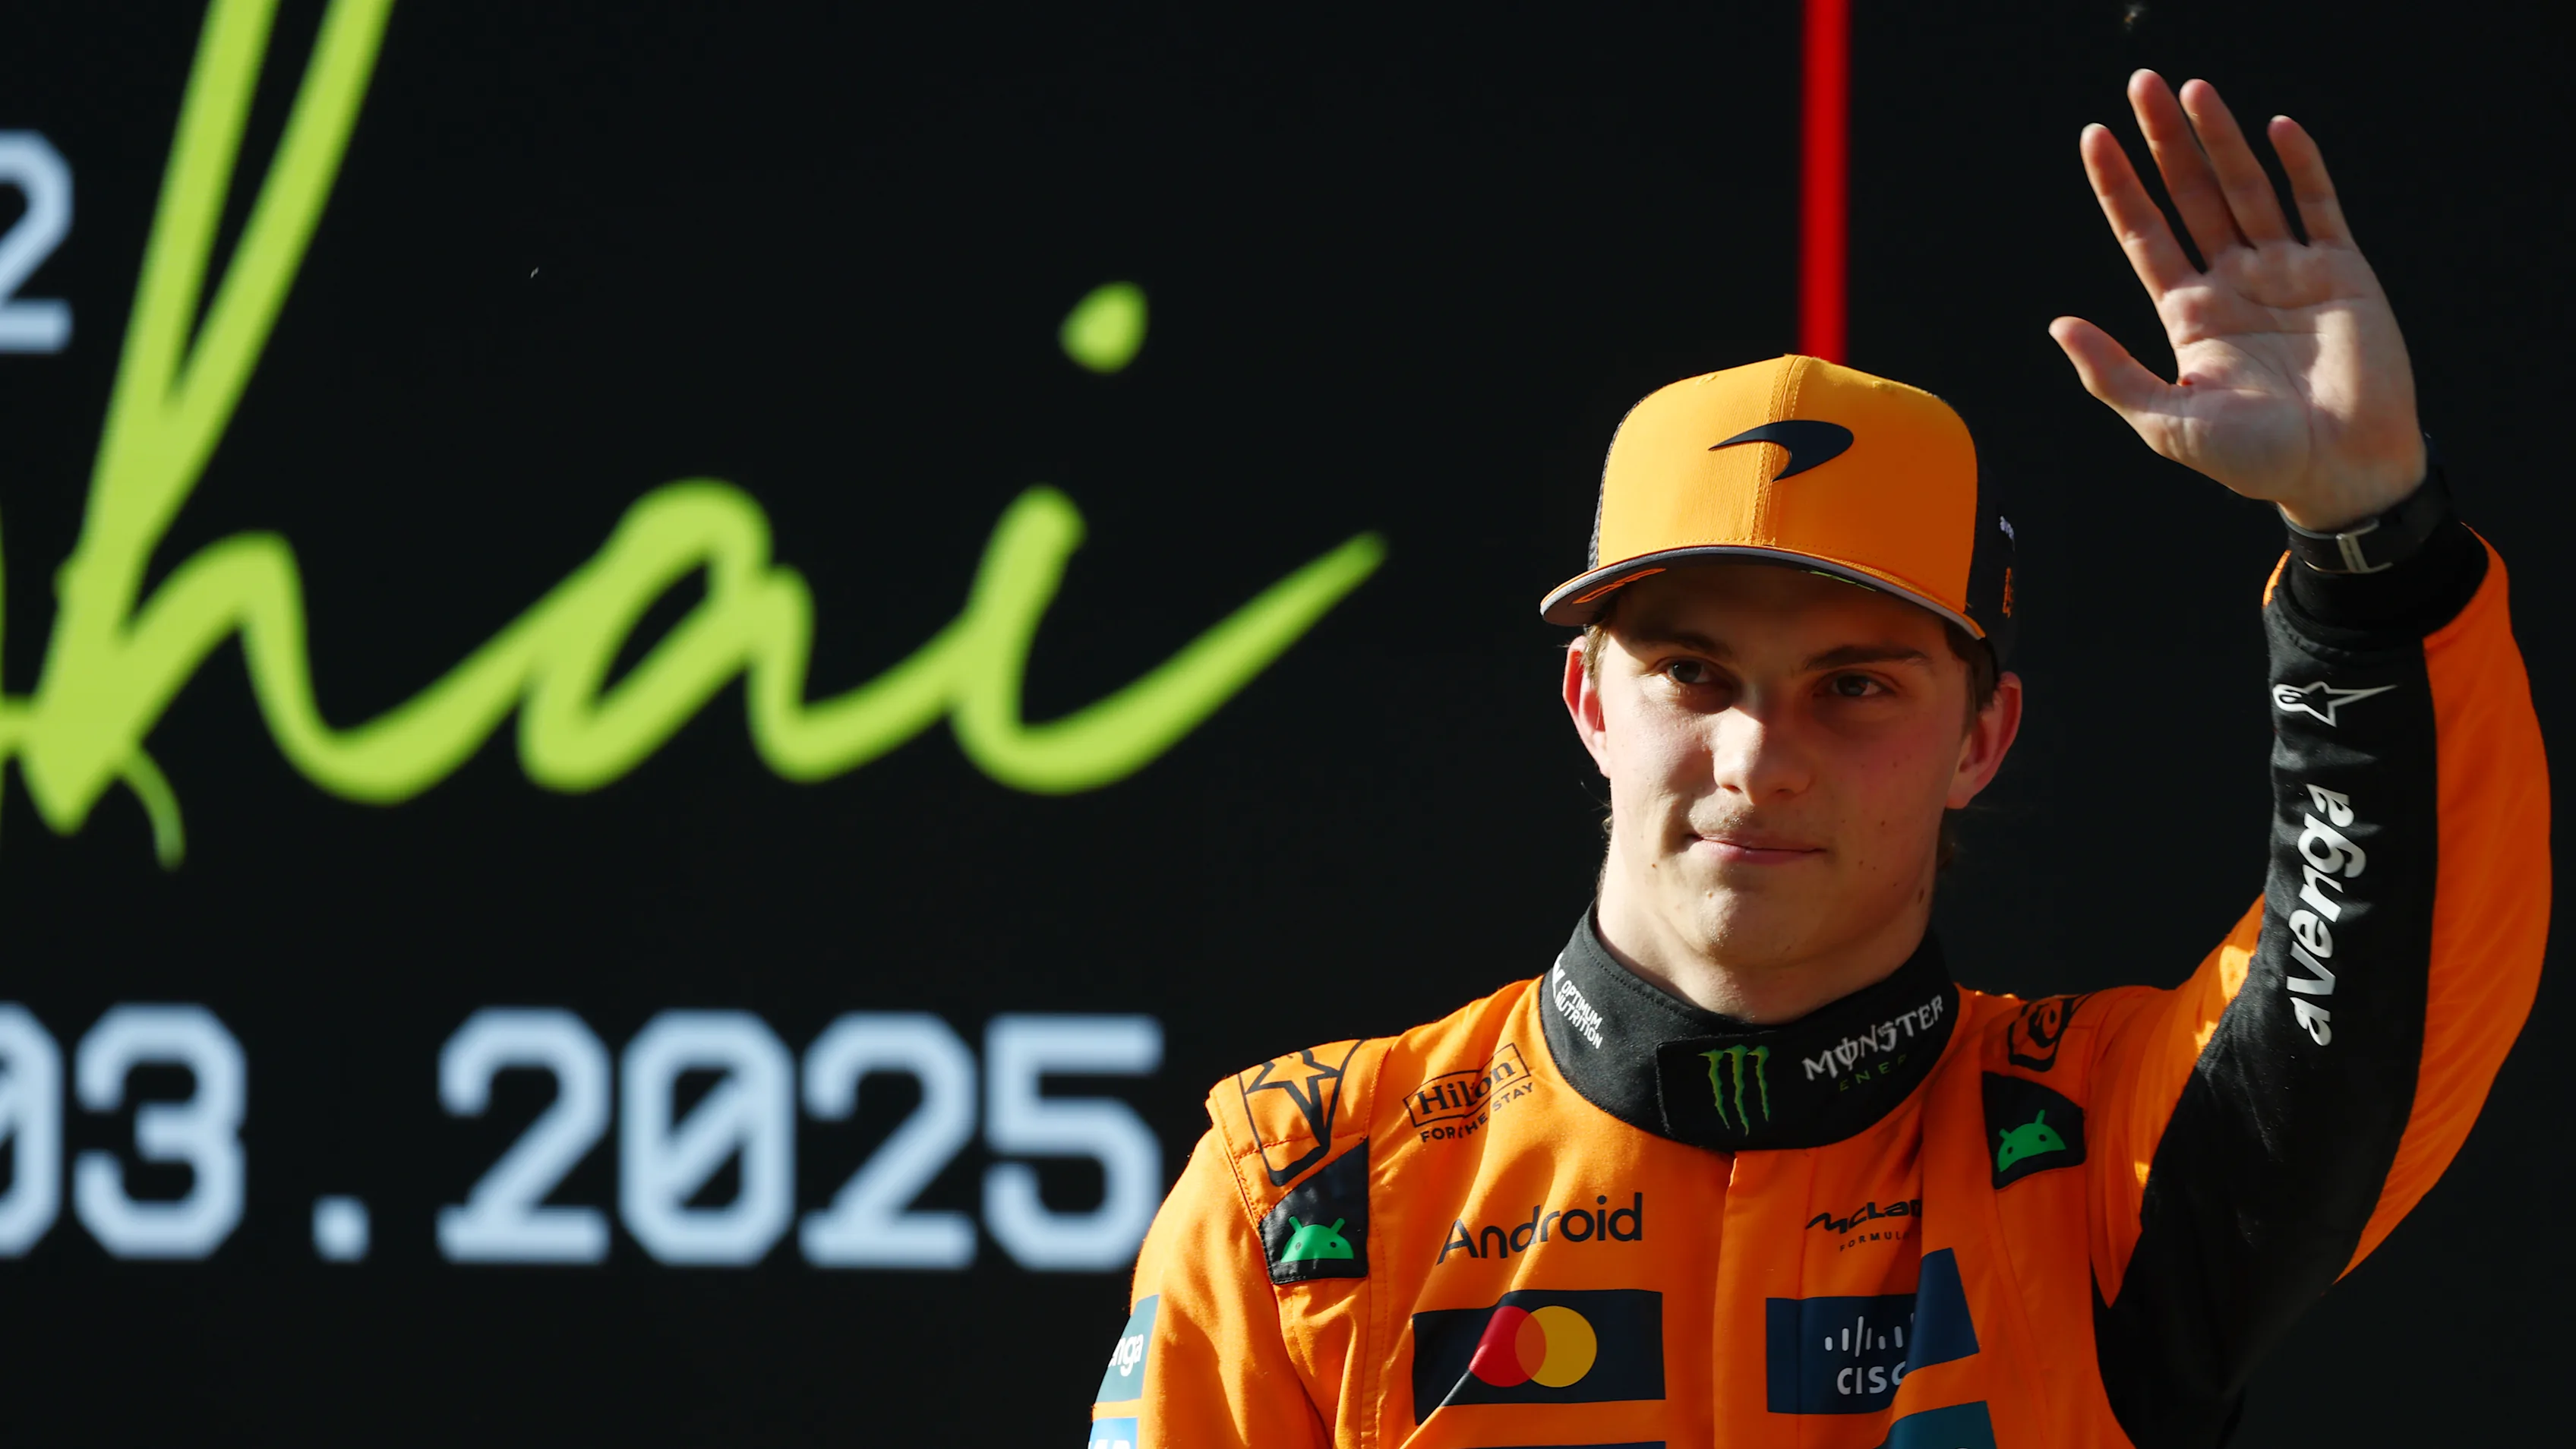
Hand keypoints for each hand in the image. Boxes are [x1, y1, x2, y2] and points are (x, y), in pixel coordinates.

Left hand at [2050, 71, 2424, 531]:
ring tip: (2193, 90)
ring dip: (2221, 140)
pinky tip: (2276, 128)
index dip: (2119, 185)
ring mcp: (2287, 273)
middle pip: (2190, 195)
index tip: (2093, 136)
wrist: (2340, 473)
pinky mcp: (2341, 273)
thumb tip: (2057, 326)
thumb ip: (2112, 374)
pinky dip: (2301, 166)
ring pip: (2247, 188)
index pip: (2144, 233)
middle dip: (2166, 142)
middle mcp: (2233, 283)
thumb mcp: (2167, 421)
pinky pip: (2318, 206)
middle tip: (2141, 84)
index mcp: (2188, 315)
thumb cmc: (2253, 462)